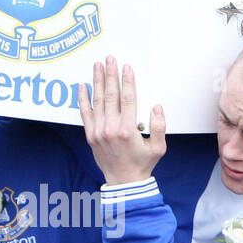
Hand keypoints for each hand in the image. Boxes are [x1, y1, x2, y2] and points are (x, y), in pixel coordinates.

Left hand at [78, 55, 165, 183]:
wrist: (124, 182)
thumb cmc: (143, 164)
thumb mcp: (159, 148)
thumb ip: (160, 127)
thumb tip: (157, 108)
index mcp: (127, 130)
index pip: (127, 99)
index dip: (127, 81)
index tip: (126, 67)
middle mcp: (110, 128)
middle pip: (110, 95)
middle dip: (110, 75)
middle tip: (109, 59)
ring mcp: (98, 132)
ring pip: (97, 101)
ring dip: (97, 82)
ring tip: (97, 66)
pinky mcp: (90, 136)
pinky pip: (85, 114)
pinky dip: (83, 99)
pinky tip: (82, 86)